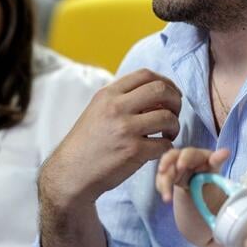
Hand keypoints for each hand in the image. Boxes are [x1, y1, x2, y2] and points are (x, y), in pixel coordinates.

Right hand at [41, 69, 181, 204]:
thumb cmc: (87, 143)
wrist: (71, 172)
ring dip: (174, 125)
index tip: (170, 93)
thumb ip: (121, 98)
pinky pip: (164, 144)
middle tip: (174, 112)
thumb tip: (153, 91)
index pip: (146, 74)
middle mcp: (116, 107)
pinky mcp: (133, 151)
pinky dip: (167, 146)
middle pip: (161, 90)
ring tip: (168, 133)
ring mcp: (125, 129)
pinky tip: (159, 148)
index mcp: (108, 94)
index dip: (165, 82)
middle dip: (175, 100)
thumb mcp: (97, 110)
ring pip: (167, 117)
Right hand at [156, 147, 229, 201]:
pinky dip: (162, 188)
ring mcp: (173, 165)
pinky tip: (166, 197)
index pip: (189, 153)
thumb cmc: (208, 171)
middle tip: (164, 174)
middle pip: (171, 157)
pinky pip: (161, 179)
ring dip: (164, 183)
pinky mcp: (167, 174)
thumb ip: (218, 159)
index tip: (181, 166)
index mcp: (196, 154)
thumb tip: (226, 151)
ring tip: (167, 198)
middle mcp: (182, 157)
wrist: (200, 183)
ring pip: (164, 171)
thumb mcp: (214, 166)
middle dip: (166, 165)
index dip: (184, 159)